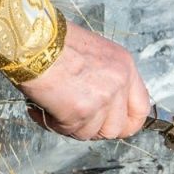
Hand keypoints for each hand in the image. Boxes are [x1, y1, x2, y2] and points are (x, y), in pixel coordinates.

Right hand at [18, 21, 149, 139]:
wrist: (32, 40)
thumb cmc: (54, 42)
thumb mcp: (93, 53)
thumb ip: (105, 79)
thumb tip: (102, 106)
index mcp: (125, 66)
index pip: (141, 108)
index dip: (127, 124)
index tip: (111, 126)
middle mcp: (118, 83)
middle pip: (116, 128)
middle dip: (93, 130)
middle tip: (74, 120)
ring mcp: (101, 100)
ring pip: (90, 133)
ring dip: (70, 127)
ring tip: (53, 109)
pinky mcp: (80, 113)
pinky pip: (69, 131)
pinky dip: (52, 124)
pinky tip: (40, 109)